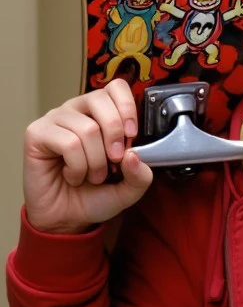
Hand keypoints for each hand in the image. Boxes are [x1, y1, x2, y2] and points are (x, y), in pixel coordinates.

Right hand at [23, 80, 152, 233]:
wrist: (67, 218)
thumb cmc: (93, 195)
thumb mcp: (129, 189)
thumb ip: (141, 174)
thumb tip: (135, 154)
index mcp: (100, 114)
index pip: (115, 88)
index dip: (127, 107)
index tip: (132, 136)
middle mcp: (77, 111)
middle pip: (100, 100)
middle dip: (115, 135)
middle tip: (115, 162)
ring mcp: (56, 120)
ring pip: (87, 128)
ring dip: (96, 161)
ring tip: (91, 176)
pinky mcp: (37, 133)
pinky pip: (68, 142)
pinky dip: (77, 166)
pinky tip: (72, 176)